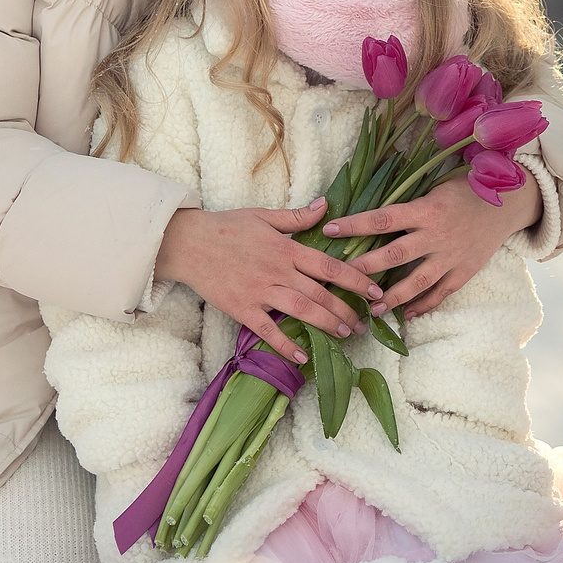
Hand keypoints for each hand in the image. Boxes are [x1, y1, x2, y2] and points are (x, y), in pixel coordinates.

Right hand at [155, 201, 384, 364]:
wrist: (188, 243)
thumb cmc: (227, 227)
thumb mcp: (264, 216)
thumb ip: (297, 217)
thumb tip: (326, 206)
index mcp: (286, 249)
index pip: (329, 266)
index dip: (355, 279)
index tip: (374, 291)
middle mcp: (278, 272)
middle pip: (320, 294)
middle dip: (346, 310)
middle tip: (364, 323)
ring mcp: (260, 292)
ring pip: (301, 311)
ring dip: (326, 324)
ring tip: (344, 334)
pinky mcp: (242, 308)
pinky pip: (267, 330)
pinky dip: (285, 345)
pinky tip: (301, 357)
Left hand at [328, 173, 541, 318]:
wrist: (507, 203)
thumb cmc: (466, 189)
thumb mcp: (435, 187)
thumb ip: (409, 202)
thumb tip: (373, 213)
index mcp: (425, 210)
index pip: (382, 219)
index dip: (354, 225)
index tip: (328, 230)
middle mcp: (436, 235)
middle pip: (394, 255)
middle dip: (365, 268)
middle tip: (339, 280)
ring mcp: (451, 256)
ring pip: (417, 281)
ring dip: (392, 297)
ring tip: (371, 309)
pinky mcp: (464, 271)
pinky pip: (441, 293)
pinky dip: (423, 305)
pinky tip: (406, 315)